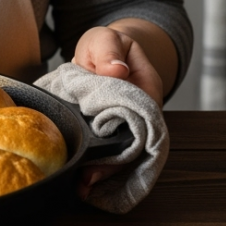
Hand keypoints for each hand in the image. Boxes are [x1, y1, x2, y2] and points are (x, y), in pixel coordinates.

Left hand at [71, 23, 164, 199]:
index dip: (126, 142)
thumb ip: (109, 51)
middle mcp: (141, 113)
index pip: (141, 121)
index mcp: (146, 90)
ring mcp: (126, 125)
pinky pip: (107, 150)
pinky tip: (79, 178)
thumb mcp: (106, 39)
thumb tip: (116, 70)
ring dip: (103, 170)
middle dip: (112, 166)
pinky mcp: (108, 131)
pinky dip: (96, 163)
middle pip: (133, 146)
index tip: (106, 156)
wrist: (104, 51)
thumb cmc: (107, 46)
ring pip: (122, 154)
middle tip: (87, 180)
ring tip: (81, 186)